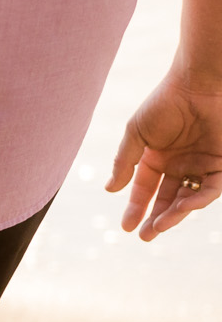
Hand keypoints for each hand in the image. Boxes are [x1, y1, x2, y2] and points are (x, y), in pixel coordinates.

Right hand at [106, 74, 221, 239]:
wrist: (197, 85)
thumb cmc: (164, 104)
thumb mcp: (136, 134)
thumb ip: (124, 162)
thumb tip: (111, 190)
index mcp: (157, 157)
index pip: (146, 189)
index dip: (136, 208)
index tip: (127, 227)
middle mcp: (179, 165)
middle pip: (167, 198)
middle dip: (157, 218)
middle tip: (145, 236)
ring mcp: (201, 165)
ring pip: (189, 198)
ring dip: (175, 214)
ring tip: (160, 226)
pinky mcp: (221, 162)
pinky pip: (212, 187)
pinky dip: (199, 200)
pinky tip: (183, 208)